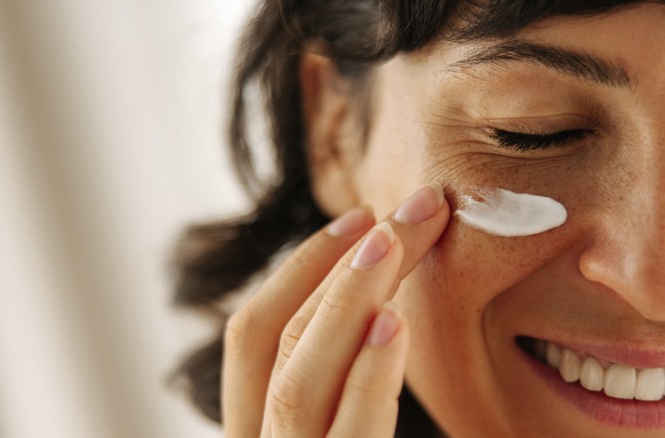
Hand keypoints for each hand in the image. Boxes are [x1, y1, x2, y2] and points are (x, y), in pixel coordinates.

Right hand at [222, 184, 449, 436]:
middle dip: (342, 265)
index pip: (252, 336)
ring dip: (347, 303)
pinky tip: (394, 323)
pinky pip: (349, 435)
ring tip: (395, 240)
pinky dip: (368, 378)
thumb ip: (339, 372)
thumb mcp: (335, 418)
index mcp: (255, 425)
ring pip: (297, 382)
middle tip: (414, 208)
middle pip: (282, 341)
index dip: (301, 267)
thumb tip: (380, 289)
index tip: (362, 215)